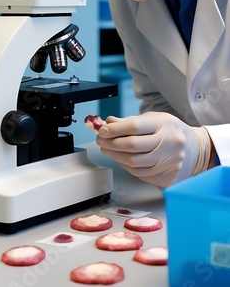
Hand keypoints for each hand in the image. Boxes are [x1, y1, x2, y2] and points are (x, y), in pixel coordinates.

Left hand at [96, 112, 210, 187]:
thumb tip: (108, 123)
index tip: (102, 130)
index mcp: (165, 124)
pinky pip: (140, 173)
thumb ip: (131, 121)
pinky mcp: (167, 176)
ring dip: (115, 156)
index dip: (114, 129)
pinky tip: (121, 159)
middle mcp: (169, 143)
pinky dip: (126, 166)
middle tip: (101, 140)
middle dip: (111, 143)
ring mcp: (169, 161)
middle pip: (132, 146)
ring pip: (134, 162)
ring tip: (107, 149)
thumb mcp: (153, 119)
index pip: (134, 126)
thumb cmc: (170, 131)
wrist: (194, 149)